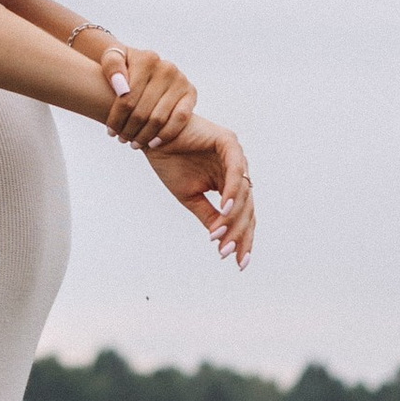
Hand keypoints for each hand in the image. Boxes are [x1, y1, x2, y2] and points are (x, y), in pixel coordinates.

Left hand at [81, 32, 199, 150]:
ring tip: (134, 143)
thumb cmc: (124, 65)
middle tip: (122, 140)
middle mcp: (166, 68)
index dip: (116, 119)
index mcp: (146, 59)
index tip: (110, 131)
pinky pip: (180, 118)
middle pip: (142, 111)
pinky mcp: (190, 92)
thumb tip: (121, 88)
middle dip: (129, 130)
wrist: (144, 65)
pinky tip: (153, 143)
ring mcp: (180, 80)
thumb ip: (111, 66)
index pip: (127, 98)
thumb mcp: (112, 58)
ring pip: (159, 118)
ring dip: (144, 135)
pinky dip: (166, 134)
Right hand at [142, 114, 253, 266]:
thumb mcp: (190, 197)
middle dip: (239, 234)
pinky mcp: (229, 143)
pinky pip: (236, 171)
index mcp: (229, 184)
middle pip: (247, 208)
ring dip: (233, 218)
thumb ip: (208, 216)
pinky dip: (232, 191)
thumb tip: (221, 240)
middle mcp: (237, 171)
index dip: (241, 239)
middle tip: (228, 254)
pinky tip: (224, 209)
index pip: (242, 216)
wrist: (152, 138)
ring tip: (221, 239)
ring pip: (244, 194)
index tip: (237, 263)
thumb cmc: (170, 163)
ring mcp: (236, 156)